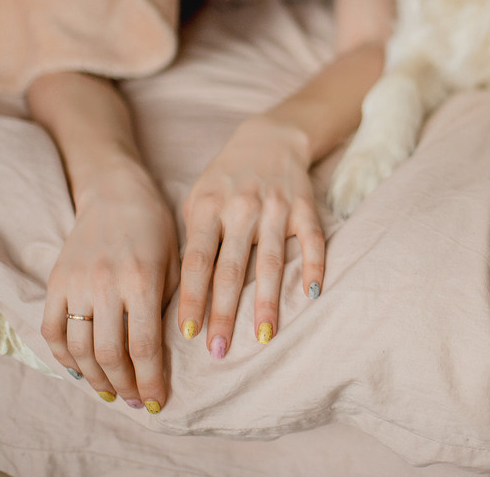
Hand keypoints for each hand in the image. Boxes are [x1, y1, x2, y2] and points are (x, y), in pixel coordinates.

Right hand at [41, 162, 178, 411]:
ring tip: (111, 391)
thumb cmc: (156, 228)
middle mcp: (105, 284)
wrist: (116, 193)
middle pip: (109, 353)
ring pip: (79, 348)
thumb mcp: (175, 264)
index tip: (157, 402)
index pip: (144, 346)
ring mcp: (76, 283)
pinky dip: (64, 357)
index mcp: (142, 280)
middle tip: (135, 401)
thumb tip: (170, 355)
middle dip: (124, 385)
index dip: (149, 380)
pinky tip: (81, 370)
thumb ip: (170, 306)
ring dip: (95, 377)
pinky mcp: (56, 281)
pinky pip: (52, 331)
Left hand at [178, 113, 324, 357]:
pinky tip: (312, 294)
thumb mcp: (198, 199)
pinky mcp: (304, 207)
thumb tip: (177, 294)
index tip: (186, 334)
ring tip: (264, 337)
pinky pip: (311, 241)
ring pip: (270, 261)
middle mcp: (242, 208)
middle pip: (231, 269)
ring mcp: (276, 208)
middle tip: (218, 350)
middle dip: (224, 313)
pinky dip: (313, 266)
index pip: (197, 261)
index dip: (191, 298)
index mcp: (208, 207)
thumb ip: (192, 240)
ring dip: (267, 302)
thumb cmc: (226, 179)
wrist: (270, 138)